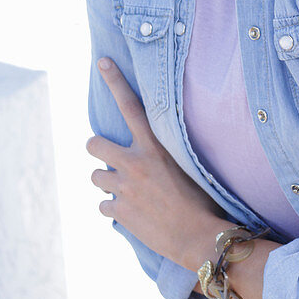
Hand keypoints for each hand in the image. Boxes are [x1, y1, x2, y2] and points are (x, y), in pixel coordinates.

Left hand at [87, 57, 228, 269]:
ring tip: (129, 190)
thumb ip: (168, 153)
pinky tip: (133, 213)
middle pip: (95, 143)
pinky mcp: (118, 211)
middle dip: (99, 148)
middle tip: (113, 157)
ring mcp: (123, 187)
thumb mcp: (190, 166)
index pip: (131, 105)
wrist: (198, 237)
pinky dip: (115, 209)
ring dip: (108, 182)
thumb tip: (158, 148)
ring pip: (95, 176)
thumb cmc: (203, 200)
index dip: (115, 81)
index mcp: (154, 146)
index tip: (103, 62)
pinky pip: (104, 206)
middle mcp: (134, 162)